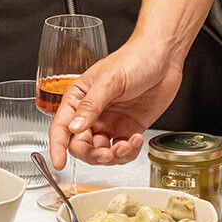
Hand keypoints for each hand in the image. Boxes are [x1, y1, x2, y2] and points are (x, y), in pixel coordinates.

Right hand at [48, 38, 184, 168]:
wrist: (164, 58)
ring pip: (101, 153)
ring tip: (125, 145)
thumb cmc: (134, 59)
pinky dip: (128, 152)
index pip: (61, 127)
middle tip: (106, 154)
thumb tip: (74, 127)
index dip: (58, 147)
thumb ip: (91, 106)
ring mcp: (109, 123)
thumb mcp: (109, 81)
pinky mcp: (128, 129)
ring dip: (112, 156)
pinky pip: (122, 151)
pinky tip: (136, 140)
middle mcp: (91, 114)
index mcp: (78, 98)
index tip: (59, 163)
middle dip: (92, 154)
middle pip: (81, 145)